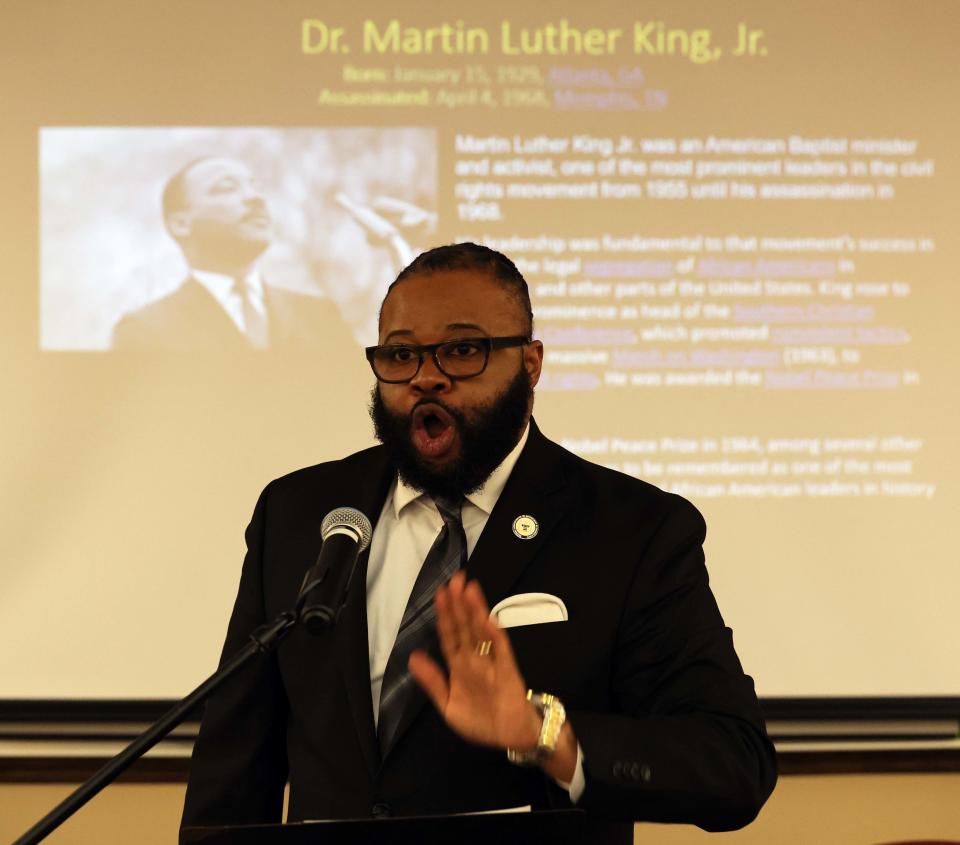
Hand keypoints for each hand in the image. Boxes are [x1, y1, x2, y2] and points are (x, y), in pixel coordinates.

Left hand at [408, 571, 541, 750]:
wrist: (510, 738)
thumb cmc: (481, 721)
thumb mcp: (448, 705)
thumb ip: (432, 681)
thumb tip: (412, 656)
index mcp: (459, 666)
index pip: (449, 635)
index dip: (444, 615)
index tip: (440, 593)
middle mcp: (474, 658)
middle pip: (465, 626)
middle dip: (460, 603)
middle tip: (456, 579)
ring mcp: (492, 662)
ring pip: (481, 631)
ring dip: (476, 610)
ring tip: (469, 589)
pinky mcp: (508, 670)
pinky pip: (501, 650)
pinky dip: (495, 634)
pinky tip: (488, 619)